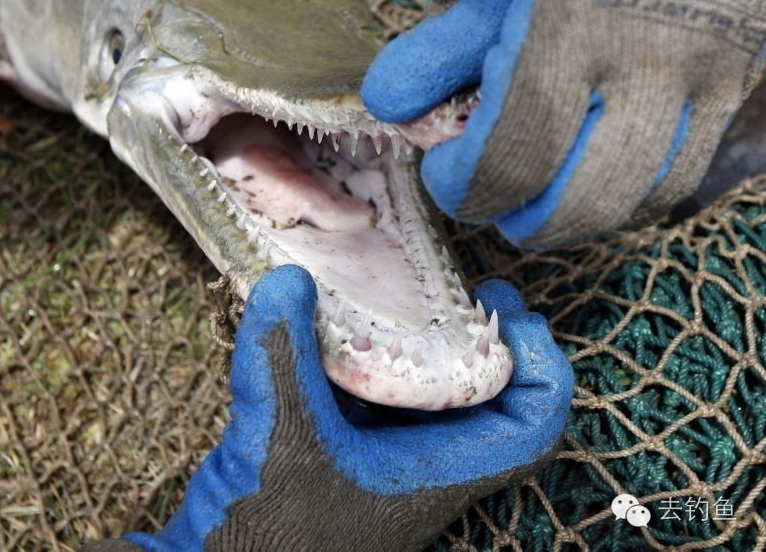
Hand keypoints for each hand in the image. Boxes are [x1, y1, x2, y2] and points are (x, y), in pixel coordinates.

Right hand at [81, 265, 572, 551]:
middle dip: (492, 343)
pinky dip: (385, 361)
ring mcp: (388, 461)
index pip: (531, 426)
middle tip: (471, 294)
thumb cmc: (265, 534)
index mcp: (435, 474)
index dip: (540, 365)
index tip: (508, 311)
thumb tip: (290, 278)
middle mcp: (424, 467)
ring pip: (442, 400)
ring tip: (421, 300)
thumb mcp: (277, 434)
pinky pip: (389, 399)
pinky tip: (353, 330)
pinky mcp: (352, 453)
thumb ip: (282, 354)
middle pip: (495, 403)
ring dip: (441, 349)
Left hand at [362, 0, 765, 247]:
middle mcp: (660, 52)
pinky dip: (636, 188)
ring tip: (542, 196)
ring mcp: (719, 64)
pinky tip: (597, 169)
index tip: (442, 176)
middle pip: (591, 198)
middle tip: (494, 205)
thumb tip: (390, 105)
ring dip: (585, 216)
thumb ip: (449, 36)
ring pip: (652, 194)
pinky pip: (693, 162)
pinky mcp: (748, 69)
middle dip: (528, 221)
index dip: (468, 187)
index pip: (517, 152)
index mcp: (580, 16)